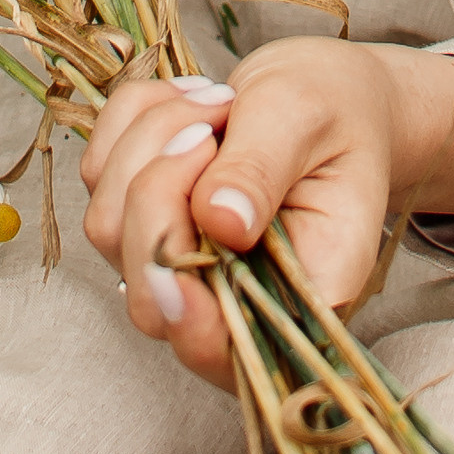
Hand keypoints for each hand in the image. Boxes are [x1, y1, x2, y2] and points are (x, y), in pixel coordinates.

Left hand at [79, 41, 453, 387]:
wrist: (346, 103)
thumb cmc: (344, 110)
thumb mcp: (313, 111)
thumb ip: (263, 163)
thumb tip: (219, 223)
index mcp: (302, 294)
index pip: (231, 350)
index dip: (190, 317)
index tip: (180, 262)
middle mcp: (240, 300)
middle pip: (153, 276)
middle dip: (157, 188)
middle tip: (205, 119)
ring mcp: (191, 269)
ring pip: (118, 226)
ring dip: (141, 147)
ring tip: (206, 108)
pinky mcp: (154, 232)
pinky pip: (107, 182)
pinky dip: (129, 131)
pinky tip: (182, 110)